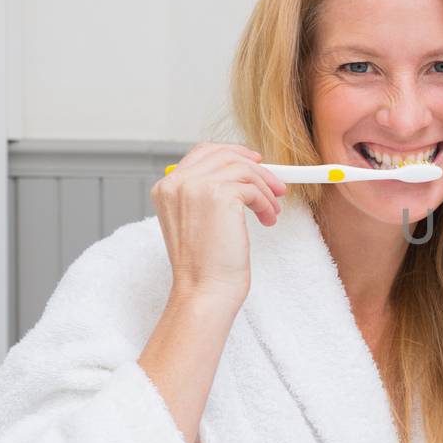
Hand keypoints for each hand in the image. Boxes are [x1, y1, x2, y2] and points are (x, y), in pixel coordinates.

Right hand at [151, 142, 286, 307]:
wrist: (204, 290)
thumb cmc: (205, 265)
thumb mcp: (198, 221)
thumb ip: (209, 193)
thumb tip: (245, 172)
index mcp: (167, 187)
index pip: (203, 153)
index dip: (233, 154)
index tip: (254, 163)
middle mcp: (177, 183)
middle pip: (225, 155)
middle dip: (256, 167)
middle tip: (275, 184)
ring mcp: (196, 186)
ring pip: (244, 169)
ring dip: (266, 189)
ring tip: (272, 211)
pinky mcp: (219, 195)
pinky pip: (253, 187)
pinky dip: (266, 202)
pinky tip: (268, 219)